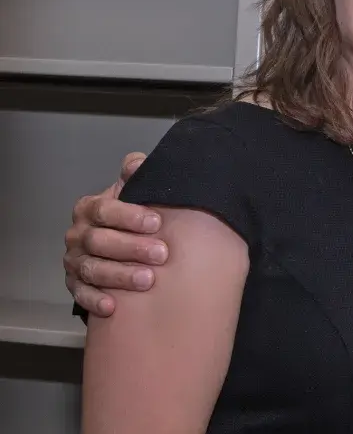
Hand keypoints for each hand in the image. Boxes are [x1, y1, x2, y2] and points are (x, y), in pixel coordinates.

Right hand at [64, 152, 168, 316]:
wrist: (122, 240)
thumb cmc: (132, 215)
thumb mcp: (134, 192)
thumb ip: (135, 176)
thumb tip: (137, 162)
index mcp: (89, 208)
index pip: (104, 209)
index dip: (130, 216)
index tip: (157, 222)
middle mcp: (77, 234)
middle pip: (99, 241)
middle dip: (132, 248)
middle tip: (162, 254)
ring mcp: (73, 260)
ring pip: (92, 268)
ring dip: (119, 276)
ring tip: (148, 280)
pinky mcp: (74, 283)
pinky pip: (80, 293)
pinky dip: (95, 300)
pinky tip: (113, 306)